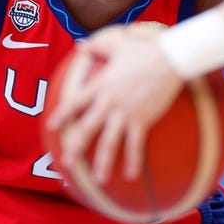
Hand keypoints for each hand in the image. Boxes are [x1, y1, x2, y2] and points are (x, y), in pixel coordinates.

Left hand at [50, 24, 183, 182]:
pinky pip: (136, 145)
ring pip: (109, 142)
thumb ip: (96, 46)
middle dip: (76, 147)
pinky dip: (133, 161)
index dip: (62, 115)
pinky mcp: (143, 119)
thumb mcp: (116, 43)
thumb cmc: (145, 49)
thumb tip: (81, 45)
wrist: (171, 58)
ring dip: (102, 163)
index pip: (75, 103)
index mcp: (100, 85)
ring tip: (97, 180)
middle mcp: (109, 101)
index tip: (52, 127)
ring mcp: (125, 112)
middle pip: (87, 128)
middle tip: (67, 164)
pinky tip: (130, 176)